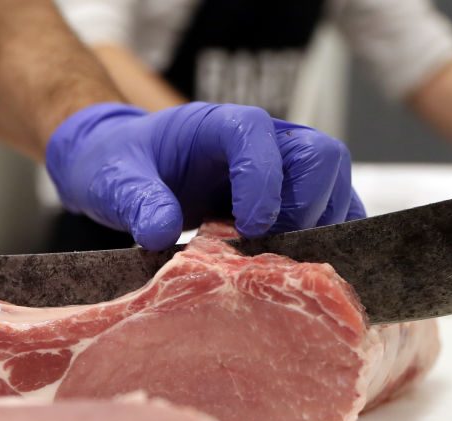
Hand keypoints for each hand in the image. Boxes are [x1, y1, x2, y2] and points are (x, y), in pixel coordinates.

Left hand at [46, 102, 365, 249]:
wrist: (127, 171)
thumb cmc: (123, 166)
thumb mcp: (116, 181)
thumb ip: (137, 201)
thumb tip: (160, 231)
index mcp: (218, 124)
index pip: (258, 134)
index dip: (262, 180)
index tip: (247, 228)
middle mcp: (264, 139)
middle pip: (320, 156)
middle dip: (302, 209)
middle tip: (262, 248)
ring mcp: (285, 167)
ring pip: (335, 184)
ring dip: (316, 228)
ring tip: (272, 260)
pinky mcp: (293, 196)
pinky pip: (336, 210)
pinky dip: (328, 239)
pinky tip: (298, 265)